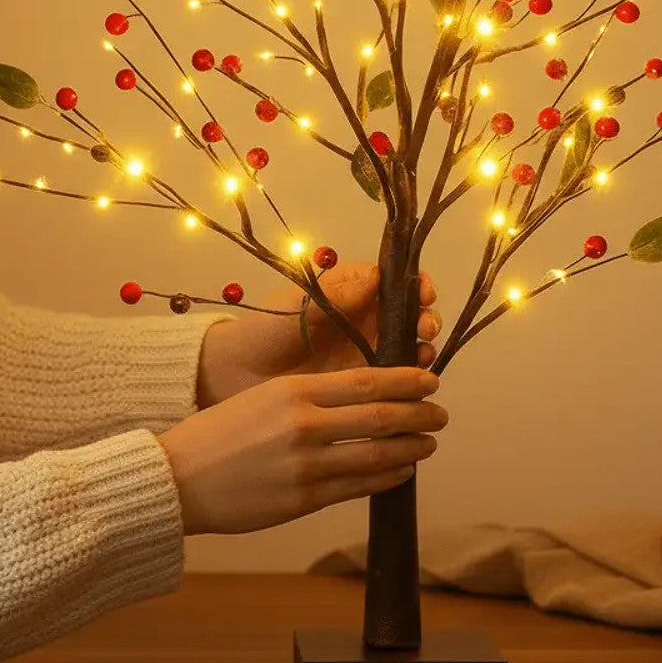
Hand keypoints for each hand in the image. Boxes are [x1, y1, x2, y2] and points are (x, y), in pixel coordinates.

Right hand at [161, 365, 447, 534]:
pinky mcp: (302, 499)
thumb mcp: (263, 396)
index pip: (366, 380)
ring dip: (410, 449)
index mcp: (294, 390)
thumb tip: (362, 398)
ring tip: (428, 444)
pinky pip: (357, 487)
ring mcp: (306, 465)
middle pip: (380, 416)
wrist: (178, 477)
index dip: (406, 379)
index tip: (430, 378)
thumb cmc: (218, 433)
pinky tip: (400, 472)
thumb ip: (309, 397)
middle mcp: (304, 424)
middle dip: (418, 414)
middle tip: (440, 413)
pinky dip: (386, 477)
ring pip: (375, 454)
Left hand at [195, 261, 440, 408]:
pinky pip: (394, 381)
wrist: (236, 375)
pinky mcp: (360, 385)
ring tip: (423, 357)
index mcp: (351, 290)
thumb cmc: (264, 330)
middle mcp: (364, 319)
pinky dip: (408, 382)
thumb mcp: (299, 306)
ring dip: (422, 349)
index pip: (396, 281)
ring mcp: (365, 351)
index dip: (417, 285)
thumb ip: (338, 294)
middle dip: (426, 318)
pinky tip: (412, 386)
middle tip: (425, 330)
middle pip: (410, 314)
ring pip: (408, 347)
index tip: (425, 293)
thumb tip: (379, 276)